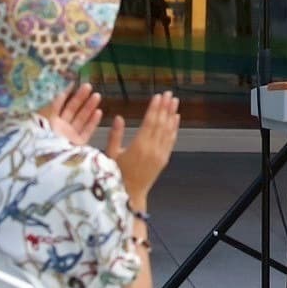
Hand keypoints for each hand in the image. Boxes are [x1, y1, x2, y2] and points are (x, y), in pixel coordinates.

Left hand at [45, 83, 102, 145]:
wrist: (48, 163)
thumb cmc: (43, 139)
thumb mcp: (42, 119)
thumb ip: (52, 106)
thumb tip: (59, 91)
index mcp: (48, 122)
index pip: (58, 105)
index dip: (65, 95)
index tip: (74, 83)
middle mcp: (59, 128)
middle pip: (71, 110)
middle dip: (80, 98)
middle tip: (88, 86)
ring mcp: (69, 136)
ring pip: (80, 119)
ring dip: (89, 107)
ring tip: (97, 95)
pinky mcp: (78, 145)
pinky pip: (87, 132)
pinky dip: (93, 122)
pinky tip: (99, 112)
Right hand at [108, 92, 179, 206]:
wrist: (130, 194)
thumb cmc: (116, 174)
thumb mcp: (110, 155)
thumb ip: (115, 136)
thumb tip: (118, 117)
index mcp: (138, 146)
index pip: (149, 122)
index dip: (154, 108)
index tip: (158, 96)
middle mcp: (152, 149)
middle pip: (161, 123)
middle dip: (165, 107)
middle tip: (169, 93)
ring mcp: (160, 154)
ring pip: (168, 130)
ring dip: (171, 114)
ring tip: (174, 101)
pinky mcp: (164, 159)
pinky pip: (171, 140)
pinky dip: (174, 128)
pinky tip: (176, 118)